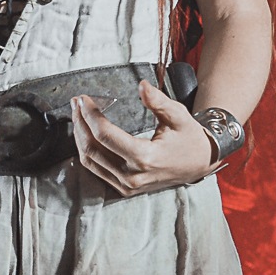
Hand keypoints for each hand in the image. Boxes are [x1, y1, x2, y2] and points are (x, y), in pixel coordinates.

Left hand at [70, 80, 218, 196]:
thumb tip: (142, 86)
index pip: (105, 135)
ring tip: (77, 115)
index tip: (84, 99)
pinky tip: (85, 133)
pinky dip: (87, 150)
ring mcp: (127, 185)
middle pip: (92, 148)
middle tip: (76, 103)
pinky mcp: (124, 188)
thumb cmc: (189, 138)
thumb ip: (158, 101)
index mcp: (145, 157)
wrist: (199, 163)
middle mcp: (133, 175)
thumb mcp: (178, 115)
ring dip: (79, 136)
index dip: (90, 114)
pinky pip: (96, 170)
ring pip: (90, 161)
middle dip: (80, 123)